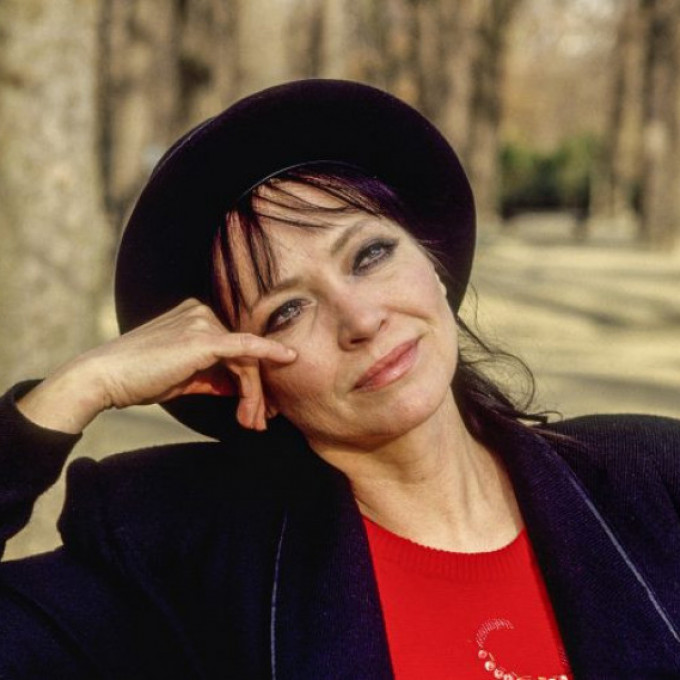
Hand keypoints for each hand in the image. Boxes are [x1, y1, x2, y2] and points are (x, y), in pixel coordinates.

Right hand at [17, 299, 296, 432]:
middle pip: (244, 354)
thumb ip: (214, 376)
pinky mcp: (203, 337)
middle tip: (260, 421)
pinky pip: (245, 346)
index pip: (236, 349)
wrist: (106, 378)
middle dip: (256, 391)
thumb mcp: (185, 376)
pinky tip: (288, 358)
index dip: (252, 379)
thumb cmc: (141, 377)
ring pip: (246, 359)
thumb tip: (240, 388)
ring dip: (254, 394)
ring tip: (252, 422)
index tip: (260, 407)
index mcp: (197, 317)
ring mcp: (203, 321)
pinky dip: (269, 352)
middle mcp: (202, 313)